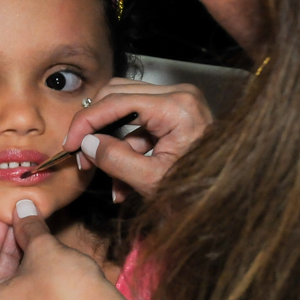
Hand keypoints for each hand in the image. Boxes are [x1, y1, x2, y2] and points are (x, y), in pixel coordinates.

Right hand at [67, 78, 212, 199]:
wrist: (230, 205)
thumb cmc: (200, 194)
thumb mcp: (152, 181)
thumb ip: (116, 160)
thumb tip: (86, 144)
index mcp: (176, 107)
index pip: (116, 100)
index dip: (86, 121)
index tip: (69, 144)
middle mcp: (178, 95)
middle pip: (117, 95)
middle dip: (95, 128)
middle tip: (81, 155)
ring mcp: (179, 103)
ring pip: (125, 110)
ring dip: (111, 144)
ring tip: (106, 178)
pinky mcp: (177, 116)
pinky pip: (140, 126)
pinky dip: (127, 151)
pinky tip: (123, 184)